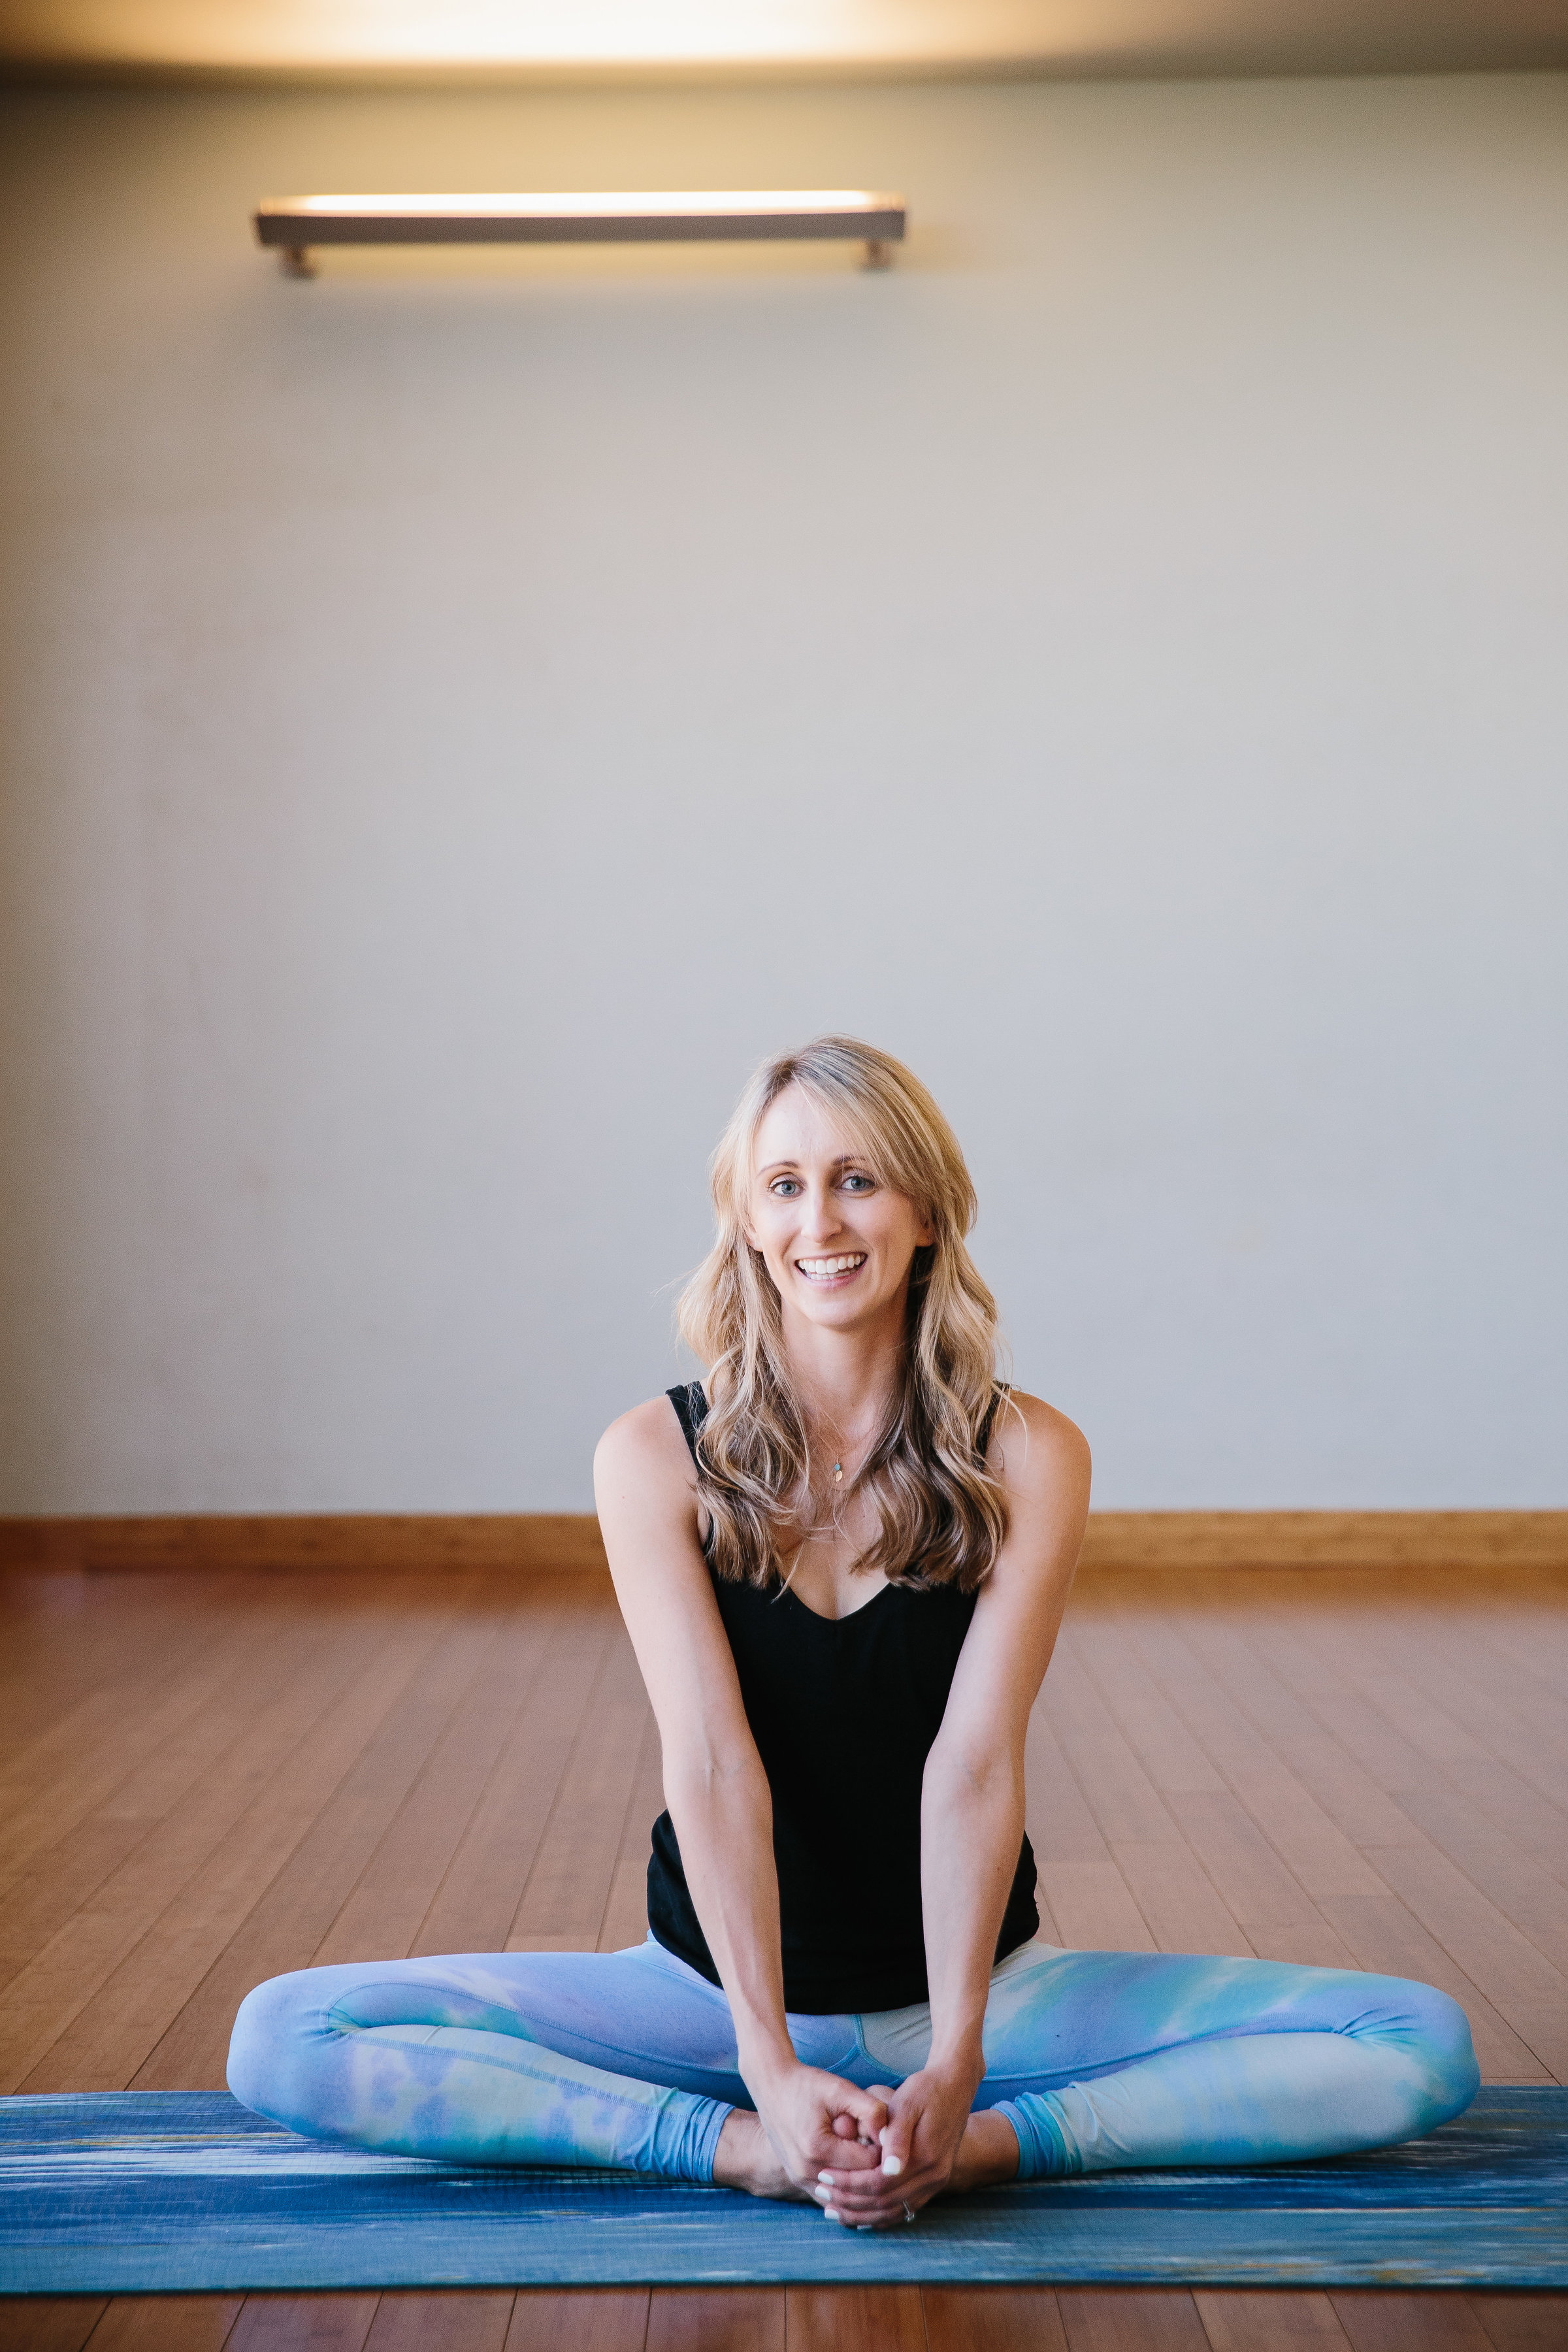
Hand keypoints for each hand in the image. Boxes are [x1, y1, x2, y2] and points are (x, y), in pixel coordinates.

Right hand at [744, 2061, 889, 2198]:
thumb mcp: (840, 2088)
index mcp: (817, 2149)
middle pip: (857, 2182)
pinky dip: (843, 2186)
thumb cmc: (806, 2084)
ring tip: (862, 2151)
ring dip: (858, 2177)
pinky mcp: (797, 2180)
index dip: (882, 2148)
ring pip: (843, 2193)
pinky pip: (829, 2195)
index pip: (868, 2164)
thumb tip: (890, 2136)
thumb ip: (870, 2110)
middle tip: (875, 2142)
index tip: (883, 2132)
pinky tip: (852, 2168)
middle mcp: (805, 2171)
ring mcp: (799, 2179)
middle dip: (872, 2165)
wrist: (770, 2085)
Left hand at [812, 2065, 977, 2227]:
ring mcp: (936, 2183)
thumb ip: (896, 2137)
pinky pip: (904, 2208)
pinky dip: (880, 2214)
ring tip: (834, 2210)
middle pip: (885, 2203)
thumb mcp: (907, 2104)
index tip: (824, 2176)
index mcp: (925, 2158)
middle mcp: (933, 2177)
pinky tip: (860, 2213)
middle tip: (821, 2195)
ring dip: (863, 2214)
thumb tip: (888, 2169)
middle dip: (850, 2202)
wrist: (955, 2086)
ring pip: (894, 2211)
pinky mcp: (934, 2183)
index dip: (849, 2183)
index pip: (879, 2184)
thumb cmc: (925, 2090)